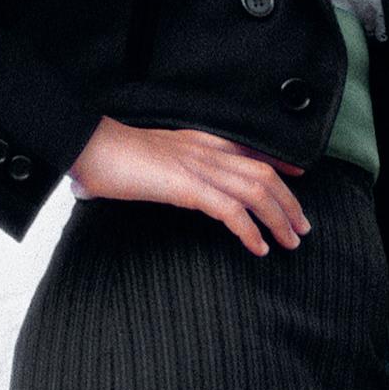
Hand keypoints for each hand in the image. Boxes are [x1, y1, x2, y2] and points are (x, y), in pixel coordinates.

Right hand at [70, 117, 308, 258]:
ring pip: (256, 191)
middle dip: (289, 202)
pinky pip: (231, 211)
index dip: (280, 164)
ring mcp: (199, 168)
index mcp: (199, 142)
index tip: (298, 177)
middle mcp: (206, 151)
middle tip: (302, 227)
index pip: (250, 150)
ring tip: (290, 241)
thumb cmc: (107, 156)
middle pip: (264, 174)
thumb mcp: (145, 159)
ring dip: (279, 218)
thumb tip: (147, 186)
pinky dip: (250, 231)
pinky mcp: (188, 187)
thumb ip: (157, 171)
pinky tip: (259, 247)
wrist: (86, 146)